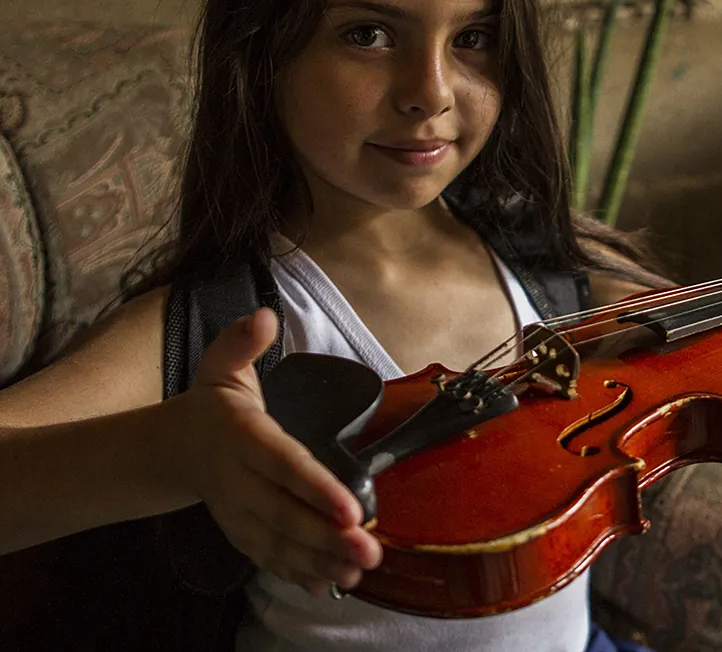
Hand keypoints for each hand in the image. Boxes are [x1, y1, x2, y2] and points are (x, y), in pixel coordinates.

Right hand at [171, 308, 381, 595]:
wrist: (173, 450)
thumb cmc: (211, 407)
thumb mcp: (219, 366)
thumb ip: (241, 343)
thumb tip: (263, 316)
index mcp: (242, 438)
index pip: (283, 464)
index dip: (315, 488)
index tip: (350, 507)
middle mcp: (240, 482)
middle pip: (285, 514)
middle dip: (327, 536)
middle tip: (368, 551)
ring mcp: (240, 513)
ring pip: (280, 542)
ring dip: (320, 560)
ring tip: (358, 571)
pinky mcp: (243, 533)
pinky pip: (270, 558)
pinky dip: (298, 573)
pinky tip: (330, 585)